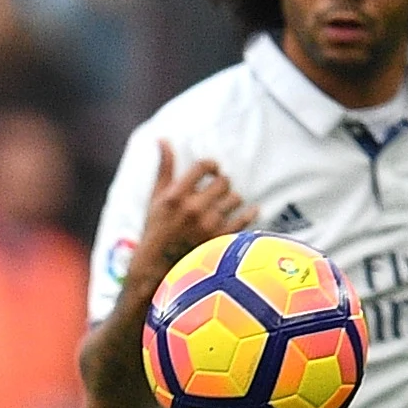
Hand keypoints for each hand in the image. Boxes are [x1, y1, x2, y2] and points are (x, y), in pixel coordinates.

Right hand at [136, 140, 253, 277]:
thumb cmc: (156, 229)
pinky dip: (250, 213)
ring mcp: (208, 225)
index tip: (212, 170)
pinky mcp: (220, 240)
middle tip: (218, 189)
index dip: (211, 165)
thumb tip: (163, 140)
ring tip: (226, 204)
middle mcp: (192, 209)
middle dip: (222, 183)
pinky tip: (251, 211)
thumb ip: (164, 168)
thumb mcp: (156, 197)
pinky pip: (244, 219)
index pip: (203, 166)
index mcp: (175, 196)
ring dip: (232, 199)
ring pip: (235, 198)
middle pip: (223, 181)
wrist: (157, 268)